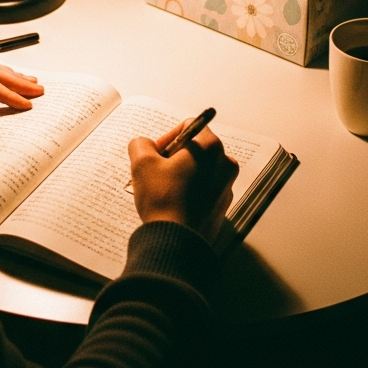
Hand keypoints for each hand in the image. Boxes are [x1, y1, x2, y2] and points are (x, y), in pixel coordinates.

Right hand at [127, 121, 238, 240]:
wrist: (176, 241)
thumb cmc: (163, 200)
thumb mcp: (142, 164)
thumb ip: (141, 144)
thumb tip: (144, 145)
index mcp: (210, 148)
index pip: (188, 126)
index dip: (167, 137)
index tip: (156, 154)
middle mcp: (224, 164)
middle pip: (195, 149)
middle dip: (174, 157)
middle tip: (157, 172)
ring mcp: (226, 187)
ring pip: (199, 170)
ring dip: (181, 174)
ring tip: (163, 190)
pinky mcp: (221, 206)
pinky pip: (203, 189)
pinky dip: (189, 191)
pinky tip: (173, 203)